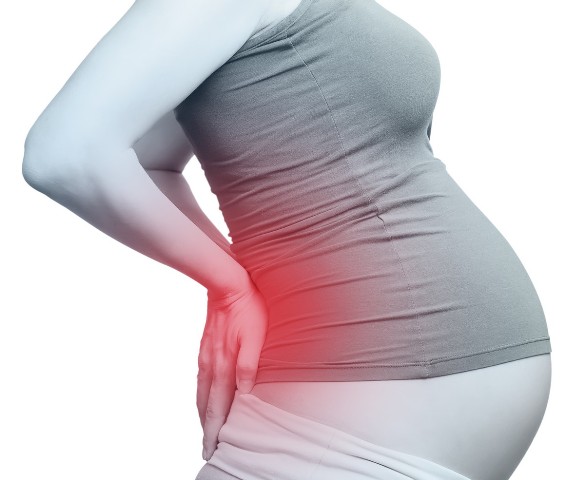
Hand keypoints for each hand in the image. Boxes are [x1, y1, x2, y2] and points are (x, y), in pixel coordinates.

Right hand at [198, 280, 267, 460]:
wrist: (227, 285)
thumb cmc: (248, 309)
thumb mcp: (255, 336)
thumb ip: (249, 365)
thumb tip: (244, 393)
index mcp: (223, 365)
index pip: (218, 407)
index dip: (215, 430)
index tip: (211, 449)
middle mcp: (210, 365)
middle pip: (205, 405)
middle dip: (207, 429)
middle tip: (207, 450)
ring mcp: (205, 357)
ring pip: (201, 394)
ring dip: (203, 415)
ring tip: (206, 431)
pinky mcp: (204, 349)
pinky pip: (200, 380)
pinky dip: (201, 397)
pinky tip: (204, 399)